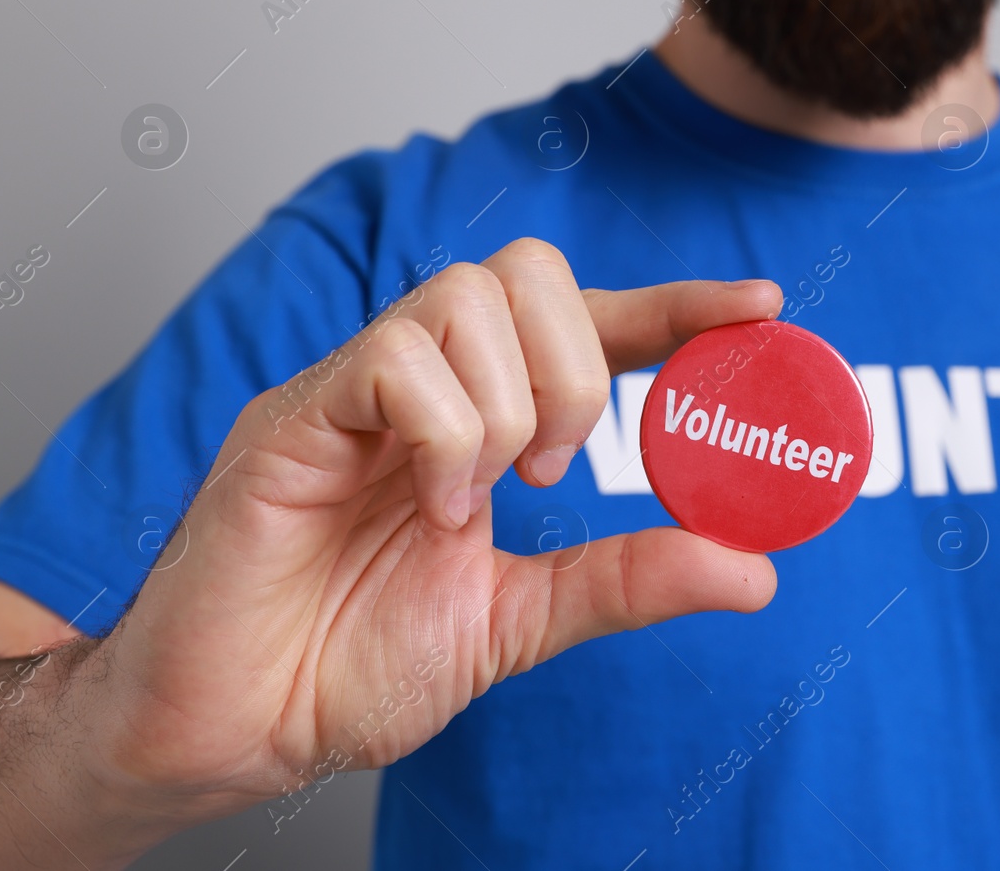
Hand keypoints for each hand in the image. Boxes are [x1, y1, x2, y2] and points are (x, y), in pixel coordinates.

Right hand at [79, 240, 782, 846]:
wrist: (235, 728)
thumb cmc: (349, 665)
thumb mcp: (519, 621)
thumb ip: (624, 580)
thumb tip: (754, 570)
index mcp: (478, 420)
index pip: (588, 323)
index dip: (677, 305)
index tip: (763, 306)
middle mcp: (419, 385)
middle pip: (527, 271)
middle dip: (578, 367)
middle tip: (557, 471)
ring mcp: (354, 391)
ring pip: (465, 296)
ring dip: (510, 406)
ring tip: (480, 499)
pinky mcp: (294, 419)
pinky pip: (394, 360)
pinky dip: (445, 435)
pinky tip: (428, 507)